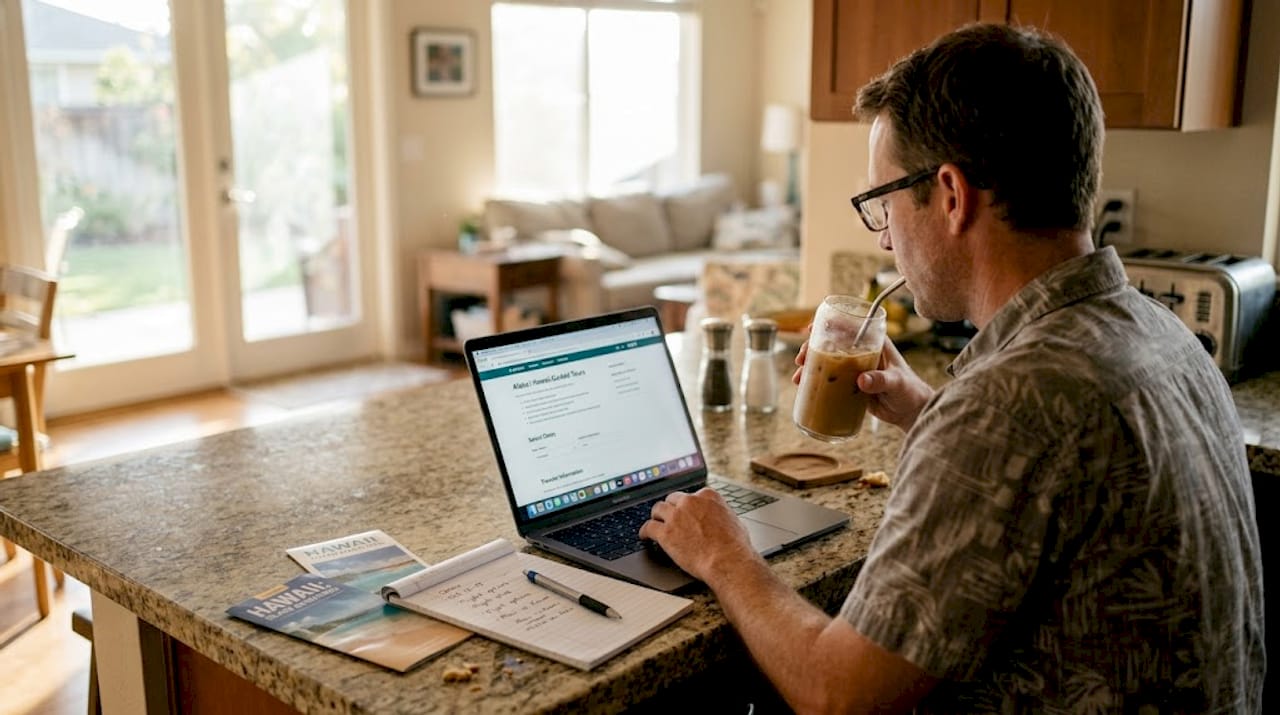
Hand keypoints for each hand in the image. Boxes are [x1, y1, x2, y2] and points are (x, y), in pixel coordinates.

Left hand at [639, 489, 759, 584]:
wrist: (727, 561)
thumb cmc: (734, 545)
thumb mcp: (734, 521)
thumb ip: (721, 514)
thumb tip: (720, 518)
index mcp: (707, 496)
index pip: (691, 496)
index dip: (686, 505)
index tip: (684, 510)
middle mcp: (689, 502)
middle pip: (672, 499)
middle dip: (670, 508)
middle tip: (668, 517)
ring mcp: (676, 516)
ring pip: (658, 509)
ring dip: (656, 516)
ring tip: (654, 523)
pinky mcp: (665, 533)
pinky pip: (648, 527)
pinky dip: (644, 532)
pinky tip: (644, 536)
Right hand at [793, 336, 933, 431]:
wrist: (911, 412)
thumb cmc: (909, 391)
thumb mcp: (896, 383)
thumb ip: (881, 380)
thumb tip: (862, 380)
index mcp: (875, 343)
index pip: (850, 326)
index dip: (829, 324)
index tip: (812, 329)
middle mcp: (861, 352)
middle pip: (832, 343)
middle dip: (813, 348)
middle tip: (802, 359)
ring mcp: (854, 368)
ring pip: (827, 361)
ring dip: (811, 366)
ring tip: (799, 376)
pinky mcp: (850, 384)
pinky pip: (830, 379)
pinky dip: (816, 380)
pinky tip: (804, 386)